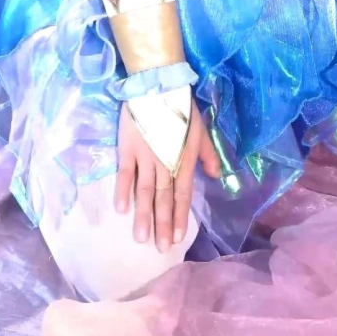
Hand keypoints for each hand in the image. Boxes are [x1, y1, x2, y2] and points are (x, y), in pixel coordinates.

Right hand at [115, 98, 221, 252]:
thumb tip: (215, 177)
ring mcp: (145, 158)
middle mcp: (165, 163)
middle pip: (164, 199)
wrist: (157, 86)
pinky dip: (123, 192)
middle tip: (159, 249)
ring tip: (141, 238)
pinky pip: (125, 174)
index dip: (180, 216)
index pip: (182, 194)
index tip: (176, 239)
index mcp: (184, 160)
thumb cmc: (181, 108)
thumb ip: (208, 155)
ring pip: (145, 192)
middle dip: (163, 225)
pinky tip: (121, 210)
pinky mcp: (128, 149)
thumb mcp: (201, 131)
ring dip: (144, 216)